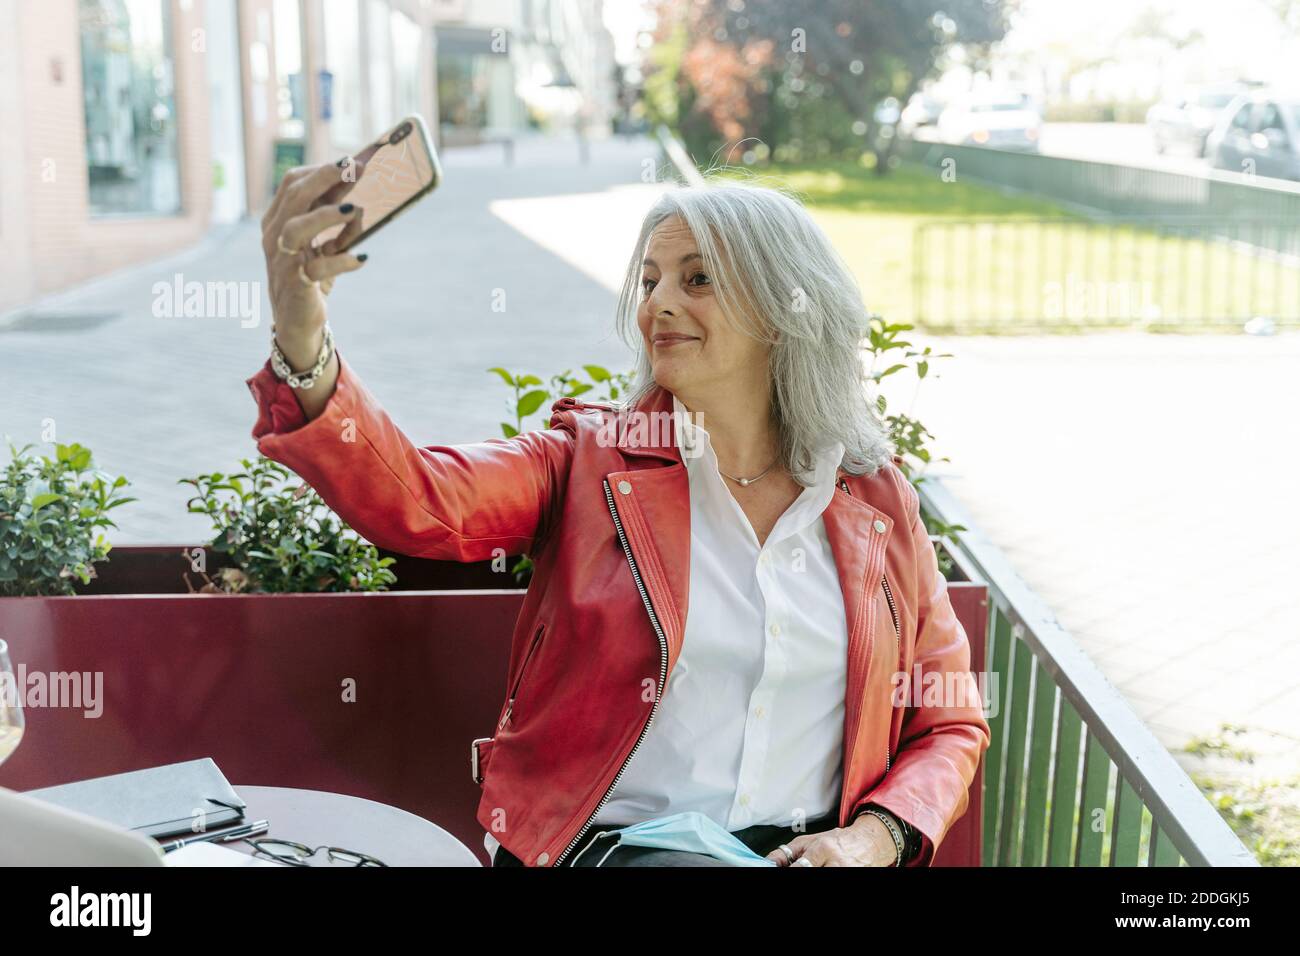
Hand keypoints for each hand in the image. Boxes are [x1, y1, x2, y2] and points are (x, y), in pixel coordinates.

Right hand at [260, 150, 375, 359]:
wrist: (297, 322)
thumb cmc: (312, 276)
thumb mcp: (325, 242)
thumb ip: (336, 218)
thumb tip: (360, 196)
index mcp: (278, 220)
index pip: (292, 183)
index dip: (322, 169)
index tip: (352, 160)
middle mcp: (275, 236)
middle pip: (294, 197)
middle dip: (325, 178)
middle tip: (355, 168)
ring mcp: (282, 260)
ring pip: (296, 228)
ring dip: (326, 216)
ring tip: (355, 210)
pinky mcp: (296, 284)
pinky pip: (316, 269)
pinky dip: (341, 261)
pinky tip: (362, 258)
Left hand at [766, 813, 898, 866]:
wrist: (869, 843)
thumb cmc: (837, 841)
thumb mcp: (809, 840)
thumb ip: (787, 852)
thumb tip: (767, 862)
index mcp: (823, 848)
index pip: (801, 867)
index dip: (792, 870)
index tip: (783, 870)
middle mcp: (836, 862)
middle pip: (811, 873)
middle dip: (802, 873)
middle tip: (801, 868)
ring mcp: (846, 871)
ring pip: (824, 879)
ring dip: (816, 874)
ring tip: (814, 867)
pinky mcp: (855, 877)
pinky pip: (834, 883)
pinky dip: (826, 879)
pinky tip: (821, 871)